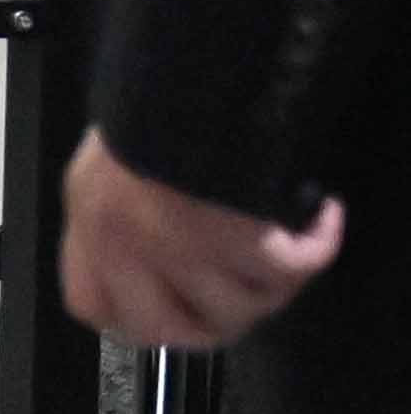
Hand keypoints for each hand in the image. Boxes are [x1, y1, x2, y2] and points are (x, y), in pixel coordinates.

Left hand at [63, 127, 346, 350]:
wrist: (180, 80)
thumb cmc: (142, 112)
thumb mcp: (100, 162)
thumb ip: (108, 216)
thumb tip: (139, 251)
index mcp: (91, 228)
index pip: (97, 309)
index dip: (135, 316)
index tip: (168, 305)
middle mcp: (132, 253)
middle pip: (181, 333)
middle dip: (215, 320)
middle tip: (239, 287)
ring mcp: (189, 255)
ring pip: (246, 308)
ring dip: (273, 282)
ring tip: (283, 245)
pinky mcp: (246, 244)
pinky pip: (298, 268)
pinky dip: (320, 244)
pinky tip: (322, 216)